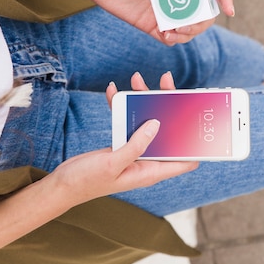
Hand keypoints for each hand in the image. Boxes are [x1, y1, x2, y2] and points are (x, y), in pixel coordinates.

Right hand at [52, 72, 197, 205]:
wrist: (63, 185)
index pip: (185, 160)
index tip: (200, 119)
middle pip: (168, 131)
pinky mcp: (121, 143)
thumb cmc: (87, 181)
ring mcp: (135, 150)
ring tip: (137, 79)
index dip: (195, 143)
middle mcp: (147, 160)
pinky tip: (113, 90)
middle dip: (168, 107)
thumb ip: (136, 145)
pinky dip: (121, 106)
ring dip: (143, 100)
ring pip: (146, 121)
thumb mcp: (113, 164)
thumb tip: (157, 124)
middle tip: (166, 82)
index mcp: (151, 171)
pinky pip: (127, 121)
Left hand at [80, 0, 234, 44]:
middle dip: (202, 22)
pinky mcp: (151, 25)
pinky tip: (165, 34)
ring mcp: (165, 12)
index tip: (229, 10)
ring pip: (190, 29)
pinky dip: (174, 40)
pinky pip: (170, 38)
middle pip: (203, 14)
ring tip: (173, 31)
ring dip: (188, 33)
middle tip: (188, 24)